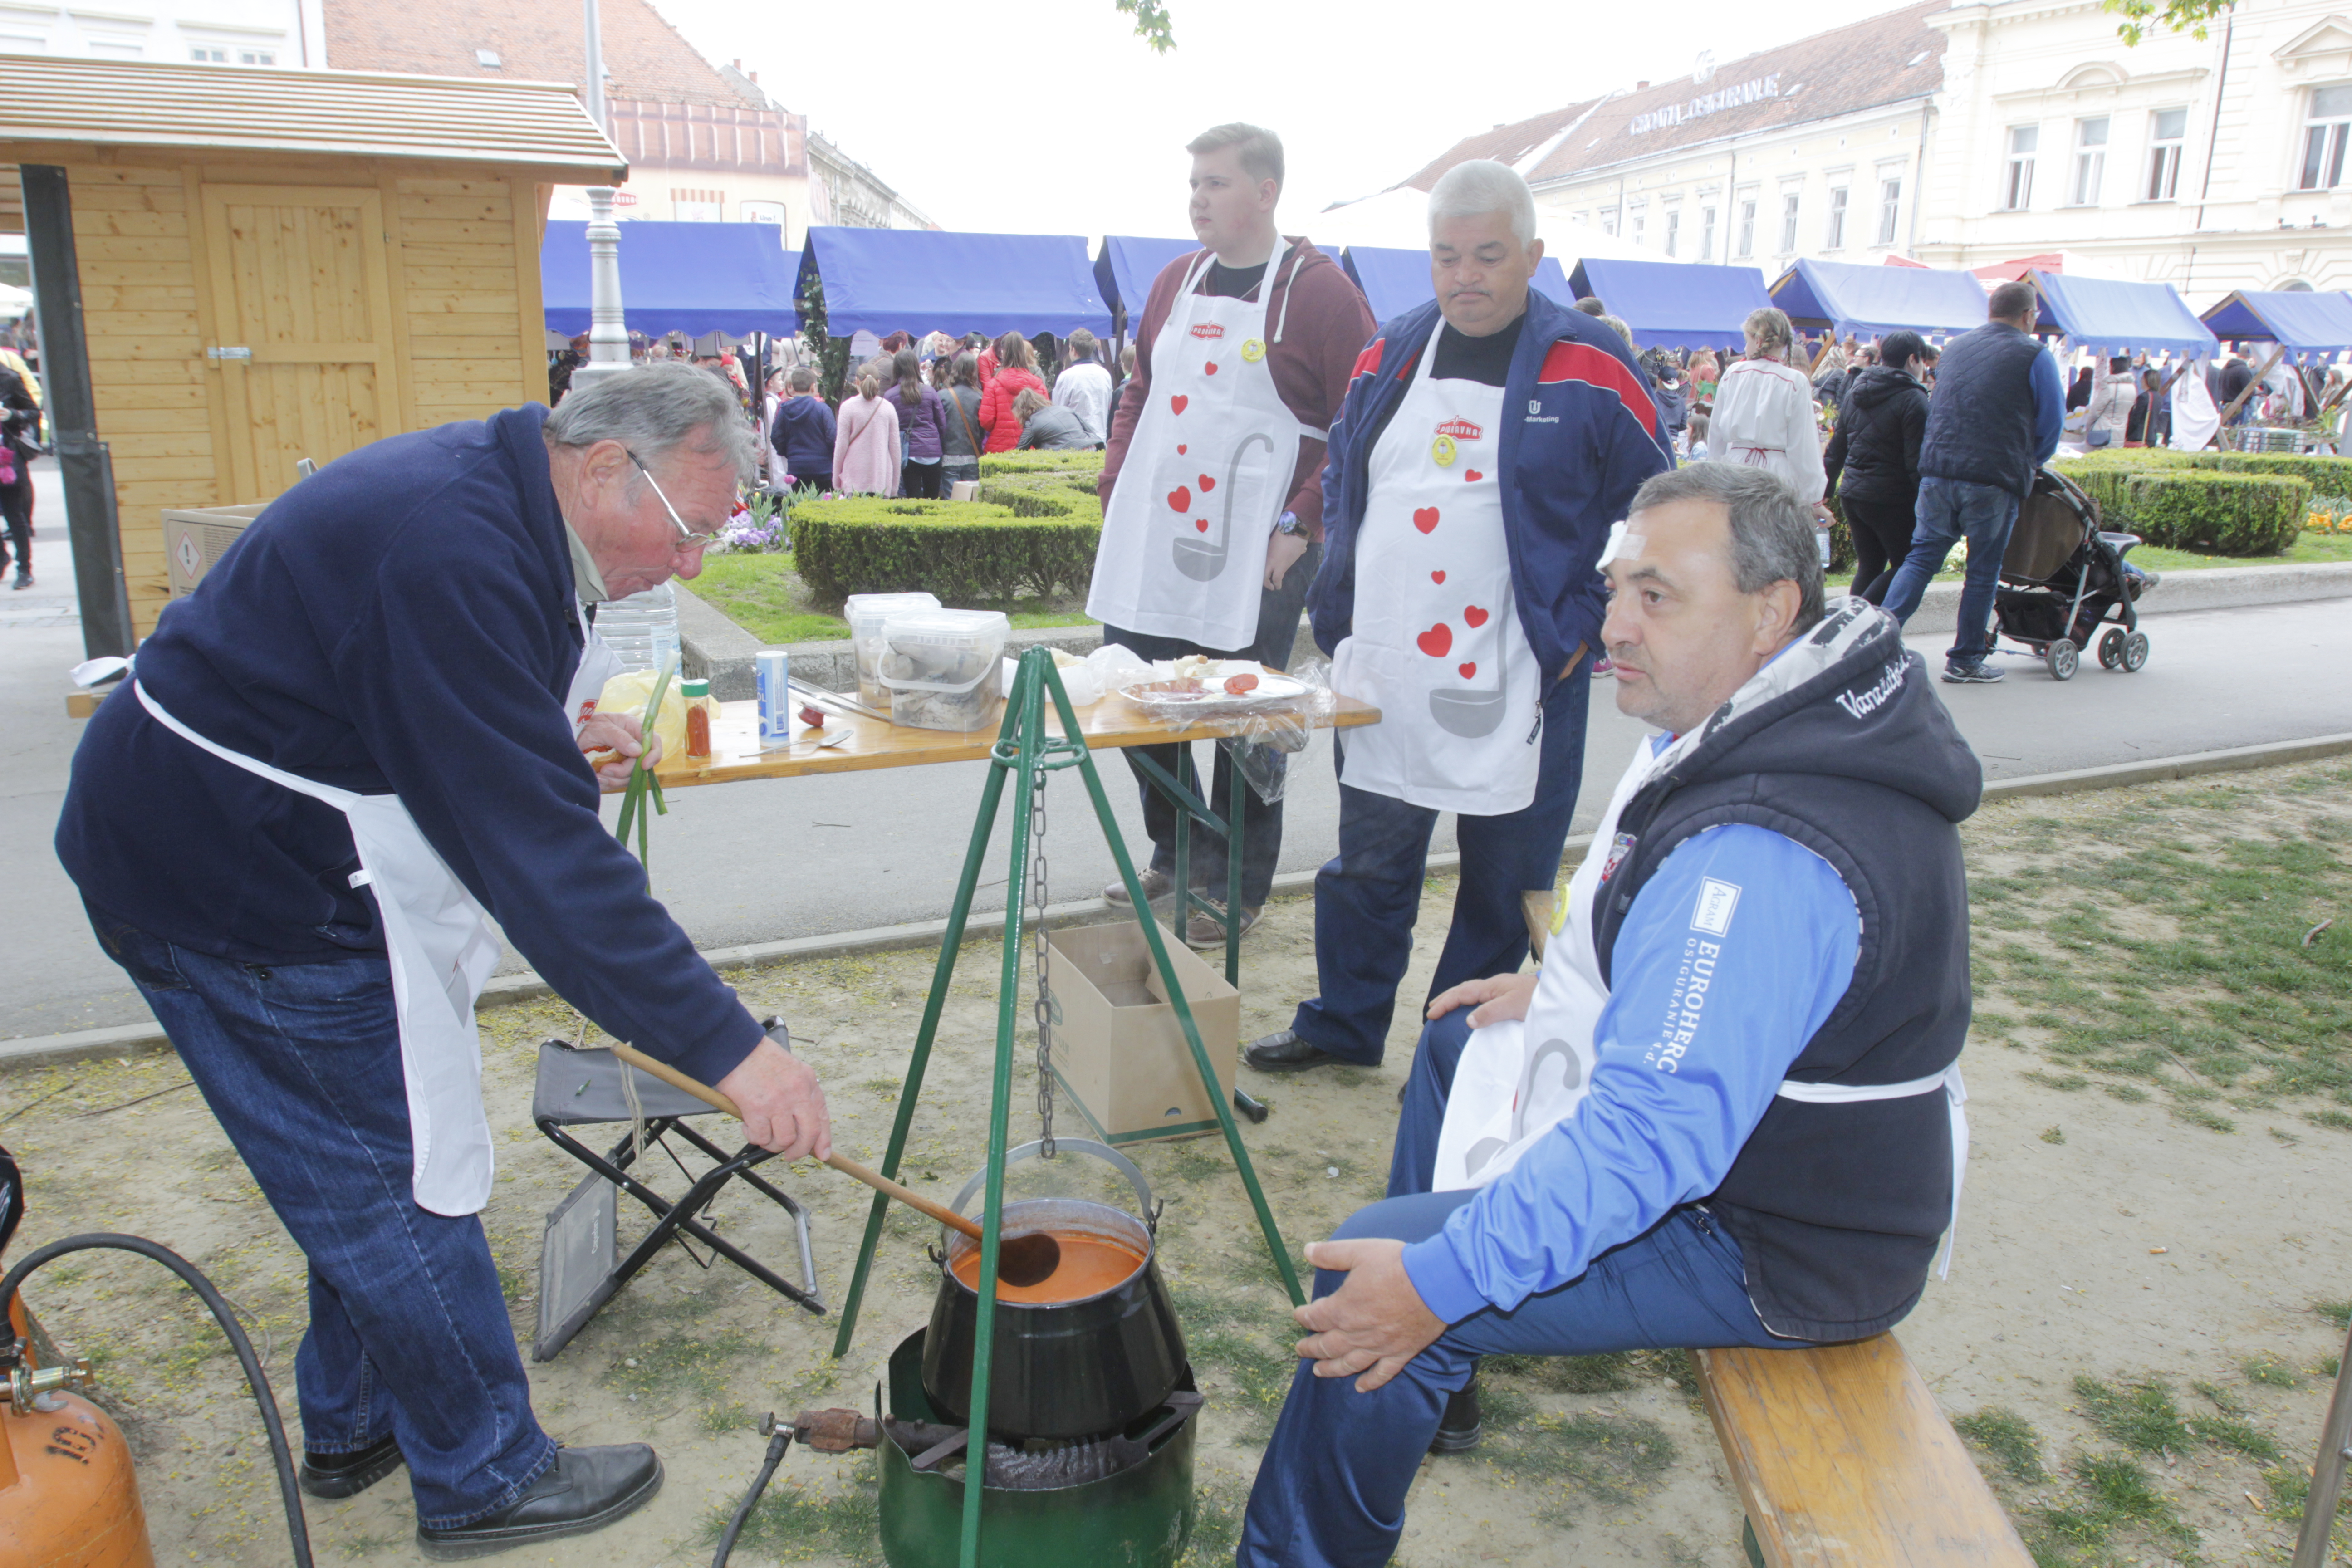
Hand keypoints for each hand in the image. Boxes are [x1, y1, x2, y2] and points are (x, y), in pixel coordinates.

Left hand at [579, 712, 661, 791]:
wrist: (571, 736)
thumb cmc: (586, 725)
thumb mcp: (600, 727)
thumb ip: (619, 737)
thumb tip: (638, 751)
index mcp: (633, 729)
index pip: (653, 742)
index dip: (653, 755)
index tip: (644, 766)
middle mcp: (633, 746)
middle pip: (641, 765)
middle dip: (624, 771)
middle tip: (605, 769)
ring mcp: (625, 760)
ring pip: (630, 777)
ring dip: (614, 779)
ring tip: (597, 774)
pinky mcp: (616, 771)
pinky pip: (618, 783)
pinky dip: (607, 783)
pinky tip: (596, 778)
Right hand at [715, 1036, 831, 1159]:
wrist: (735, 1046)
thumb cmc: (758, 1058)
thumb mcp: (791, 1070)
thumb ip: (799, 1095)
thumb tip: (801, 1125)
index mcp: (807, 1082)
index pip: (822, 1117)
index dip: (824, 1140)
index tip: (823, 1154)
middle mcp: (797, 1092)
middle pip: (809, 1133)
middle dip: (800, 1150)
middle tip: (789, 1155)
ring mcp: (778, 1101)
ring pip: (784, 1140)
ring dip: (772, 1144)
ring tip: (762, 1133)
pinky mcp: (757, 1108)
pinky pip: (761, 1137)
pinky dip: (754, 1137)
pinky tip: (748, 1126)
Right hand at [1265, 528, 1309, 590]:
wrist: (1290, 527)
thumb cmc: (1296, 542)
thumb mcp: (1298, 552)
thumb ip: (1297, 555)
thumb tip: (1303, 550)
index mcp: (1279, 565)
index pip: (1276, 578)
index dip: (1277, 584)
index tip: (1277, 587)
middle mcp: (1270, 561)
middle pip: (1264, 576)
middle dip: (1266, 583)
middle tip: (1270, 586)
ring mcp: (1266, 554)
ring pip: (1261, 567)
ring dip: (1264, 573)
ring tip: (1267, 576)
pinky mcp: (1265, 548)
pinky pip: (1262, 559)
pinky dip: (1263, 563)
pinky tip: (1266, 564)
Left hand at [1292, 1239, 1446, 1391]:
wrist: (1436, 1283)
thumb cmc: (1397, 1265)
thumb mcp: (1360, 1251)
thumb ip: (1331, 1254)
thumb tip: (1307, 1251)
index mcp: (1343, 1308)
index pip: (1315, 1318)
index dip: (1304, 1317)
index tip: (1299, 1315)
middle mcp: (1357, 1333)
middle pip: (1327, 1345)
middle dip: (1311, 1348)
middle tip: (1300, 1350)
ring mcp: (1379, 1346)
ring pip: (1349, 1363)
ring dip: (1331, 1368)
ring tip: (1318, 1372)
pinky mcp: (1401, 1353)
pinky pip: (1382, 1373)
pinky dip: (1370, 1382)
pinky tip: (1360, 1387)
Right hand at [1425, 970, 1537, 1025]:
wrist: (1555, 993)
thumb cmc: (1535, 999)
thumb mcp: (1512, 1007)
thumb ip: (1490, 1013)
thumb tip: (1468, 1021)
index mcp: (1490, 987)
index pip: (1460, 994)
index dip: (1444, 1004)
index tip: (1431, 1015)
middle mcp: (1492, 985)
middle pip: (1462, 990)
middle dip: (1445, 999)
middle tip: (1431, 1010)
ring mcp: (1499, 989)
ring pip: (1470, 991)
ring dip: (1455, 998)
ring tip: (1444, 1007)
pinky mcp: (1505, 994)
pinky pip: (1479, 996)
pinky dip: (1467, 1001)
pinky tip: (1470, 1007)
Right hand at [1812, 503, 1834, 524]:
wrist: (1816, 504)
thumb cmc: (1816, 509)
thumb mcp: (1818, 515)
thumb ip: (1819, 519)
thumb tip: (1819, 523)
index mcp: (1829, 514)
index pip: (1831, 521)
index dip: (1826, 524)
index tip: (1820, 523)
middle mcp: (1831, 515)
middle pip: (1833, 523)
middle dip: (1827, 525)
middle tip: (1820, 524)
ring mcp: (1830, 515)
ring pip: (1830, 524)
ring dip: (1824, 526)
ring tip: (1819, 524)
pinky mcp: (1828, 516)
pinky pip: (1827, 524)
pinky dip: (1824, 525)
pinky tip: (1819, 524)